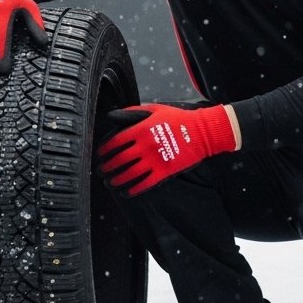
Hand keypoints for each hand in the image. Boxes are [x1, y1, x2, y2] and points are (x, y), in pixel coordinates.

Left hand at [98, 103, 237, 194]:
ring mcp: (154, 160)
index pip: (115, 142)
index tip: (100, 154)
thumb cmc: (178, 119)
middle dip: (106, 167)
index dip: (104, 150)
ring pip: (129, 174)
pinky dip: (132, 190)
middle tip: (101, 170)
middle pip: (118, 160)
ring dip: (116, 180)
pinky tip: (126, 192)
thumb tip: (111, 115)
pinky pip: (144, 184)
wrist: (202, 132)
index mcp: (141, 129)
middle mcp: (145, 145)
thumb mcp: (155, 109)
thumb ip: (132, 112)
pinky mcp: (164, 172)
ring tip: (110, 183)